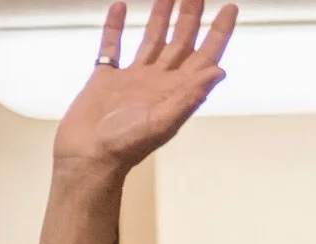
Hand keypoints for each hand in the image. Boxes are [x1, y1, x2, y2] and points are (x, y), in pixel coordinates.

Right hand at [53, 0, 237, 176]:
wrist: (86, 158)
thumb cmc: (123, 147)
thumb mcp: (162, 122)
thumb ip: (190, 96)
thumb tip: (218, 72)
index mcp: (174, 92)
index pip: (204, 56)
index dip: (219, 33)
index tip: (229, 9)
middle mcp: (156, 83)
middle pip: (180, 43)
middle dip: (191, 17)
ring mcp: (131, 80)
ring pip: (151, 40)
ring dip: (161, 17)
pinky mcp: (105, 80)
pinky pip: (112, 47)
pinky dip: (115, 27)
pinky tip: (120, 9)